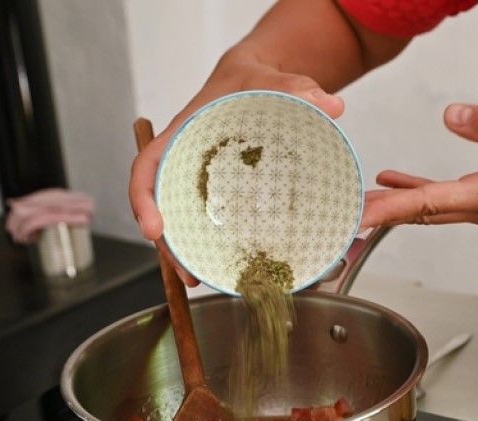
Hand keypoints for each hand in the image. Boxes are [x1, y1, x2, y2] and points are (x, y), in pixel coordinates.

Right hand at [127, 53, 345, 283]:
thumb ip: (300, 89)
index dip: (143, 199)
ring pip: (181, 220)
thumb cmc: (251, 82)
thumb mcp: (273, 80)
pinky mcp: (216, 193)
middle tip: (185, 272)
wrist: (253, 83)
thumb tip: (335, 105)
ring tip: (200, 282)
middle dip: (167, 244)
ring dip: (185, 254)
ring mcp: (197, 181)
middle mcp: (183, 163)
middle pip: (159, 206)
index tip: (153, 228)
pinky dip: (210, 245)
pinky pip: (206, 220)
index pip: (146, 168)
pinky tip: (226, 267)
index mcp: (182, 135)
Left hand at [361, 104, 477, 232]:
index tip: (359, 216)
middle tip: (337, 216)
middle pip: (416, 213)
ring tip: (352, 201)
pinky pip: (438, 201)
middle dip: (376, 215)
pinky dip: (410, 195)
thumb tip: (451, 115)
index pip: (429, 203)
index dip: (390, 208)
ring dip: (387, 208)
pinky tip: (390, 183)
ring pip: (423, 211)